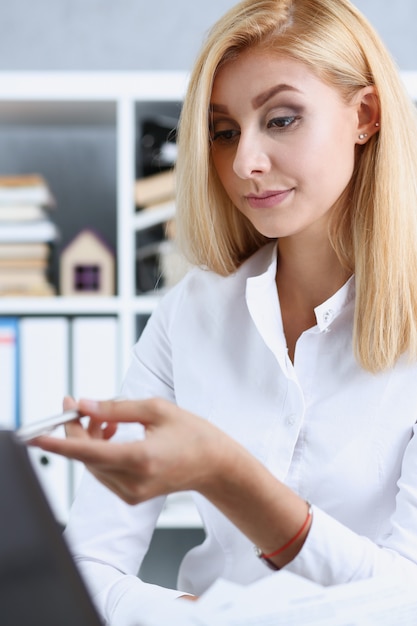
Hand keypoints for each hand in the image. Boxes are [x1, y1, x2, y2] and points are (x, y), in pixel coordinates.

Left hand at [33, 397, 230, 504]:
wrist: (214, 465)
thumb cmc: (193, 433)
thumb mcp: (157, 409)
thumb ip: (117, 407)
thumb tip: (83, 404)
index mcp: (141, 458)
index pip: (89, 453)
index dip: (59, 444)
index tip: (36, 435)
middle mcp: (133, 481)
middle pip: (86, 457)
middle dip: (76, 430)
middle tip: (76, 405)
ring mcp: (132, 493)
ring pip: (92, 464)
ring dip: (89, 439)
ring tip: (105, 417)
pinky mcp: (131, 496)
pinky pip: (103, 471)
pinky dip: (100, 451)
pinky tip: (112, 432)